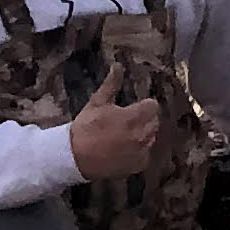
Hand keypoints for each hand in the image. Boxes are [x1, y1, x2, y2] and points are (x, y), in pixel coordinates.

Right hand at [66, 60, 161, 181]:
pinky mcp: (138, 165)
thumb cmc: (86, 127)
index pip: (153, 106)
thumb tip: (118, 65)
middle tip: (128, 121)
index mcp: (133, 116)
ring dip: (143, 134)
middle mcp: (142, 134)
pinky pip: (146, 154)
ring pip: (151, 137)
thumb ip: (111, 84)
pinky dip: (139, 151)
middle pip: (154, 121)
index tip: (135, 107)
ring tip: (125, 136)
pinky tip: (125, 149)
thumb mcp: (97, 102)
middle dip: (144, 119)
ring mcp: (141, 151)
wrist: (75, 156)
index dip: (144, 105)